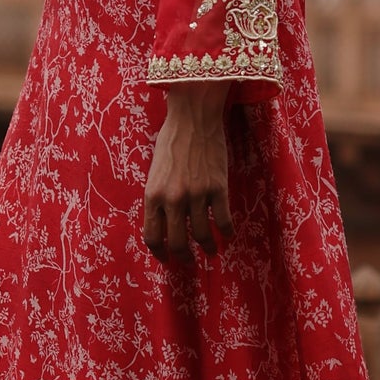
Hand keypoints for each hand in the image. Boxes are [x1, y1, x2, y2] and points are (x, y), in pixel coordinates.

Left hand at [143, 82, 235, 261]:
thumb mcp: (154, 171)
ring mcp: (196, 195)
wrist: (193, 117)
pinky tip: (227, 234)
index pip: (152, 236)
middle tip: (189, 262)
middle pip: (178, 243)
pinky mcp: (218, 188)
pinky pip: (223, 220)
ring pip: (202, 235)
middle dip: (184, 257)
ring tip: (211, 251)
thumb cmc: (171, 140)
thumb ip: (158, 196)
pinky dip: (226, 231)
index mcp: (152, 195)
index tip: (166, 258)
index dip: (160, 253)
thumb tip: (164, 221)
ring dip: (208, 248)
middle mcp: (172, 199)